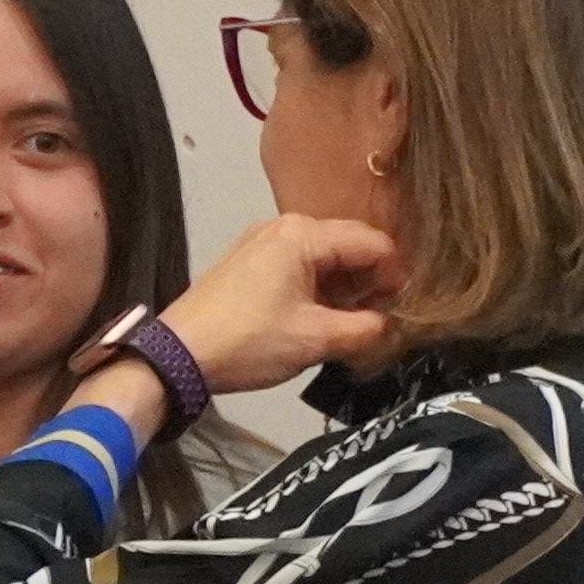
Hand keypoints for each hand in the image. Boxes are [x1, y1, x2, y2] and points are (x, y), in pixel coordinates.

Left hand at [160, 207, 401, 393]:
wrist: (176, 355)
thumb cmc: (248, 341)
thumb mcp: (315, 339)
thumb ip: (365, 329)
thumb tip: (391, 326)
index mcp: (302, 234)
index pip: (372, 243)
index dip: (397, 275)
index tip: (407, 308)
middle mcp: (283, 227)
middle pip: (348, 245)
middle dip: (371, 280)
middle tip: (383, 318)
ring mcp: (261, 243)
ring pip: (323, 257)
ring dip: (344, 287)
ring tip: (355, 323)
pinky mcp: (247, 263)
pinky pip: (298, 266)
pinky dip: (318, 288)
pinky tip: (322, 318)